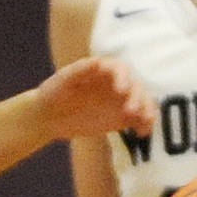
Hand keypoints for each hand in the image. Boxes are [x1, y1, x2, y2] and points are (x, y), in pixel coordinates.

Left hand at [36, 55, 157, 143]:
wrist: (50, 115)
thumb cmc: (54, 91)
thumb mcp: (63, 80)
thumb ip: (80, 71)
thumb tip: (98, 63)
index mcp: (104, 70)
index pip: (120, 69)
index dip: (124, 78)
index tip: (120, 90)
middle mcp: (116, 83)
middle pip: (135, 87)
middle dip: (137, 97)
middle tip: (131, 111)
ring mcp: (121, 101)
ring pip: (142, 102)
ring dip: (147, 110)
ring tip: (145, 122)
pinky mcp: (122, 118)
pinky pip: (138, 120)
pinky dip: (143, 125)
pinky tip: (142, 133)